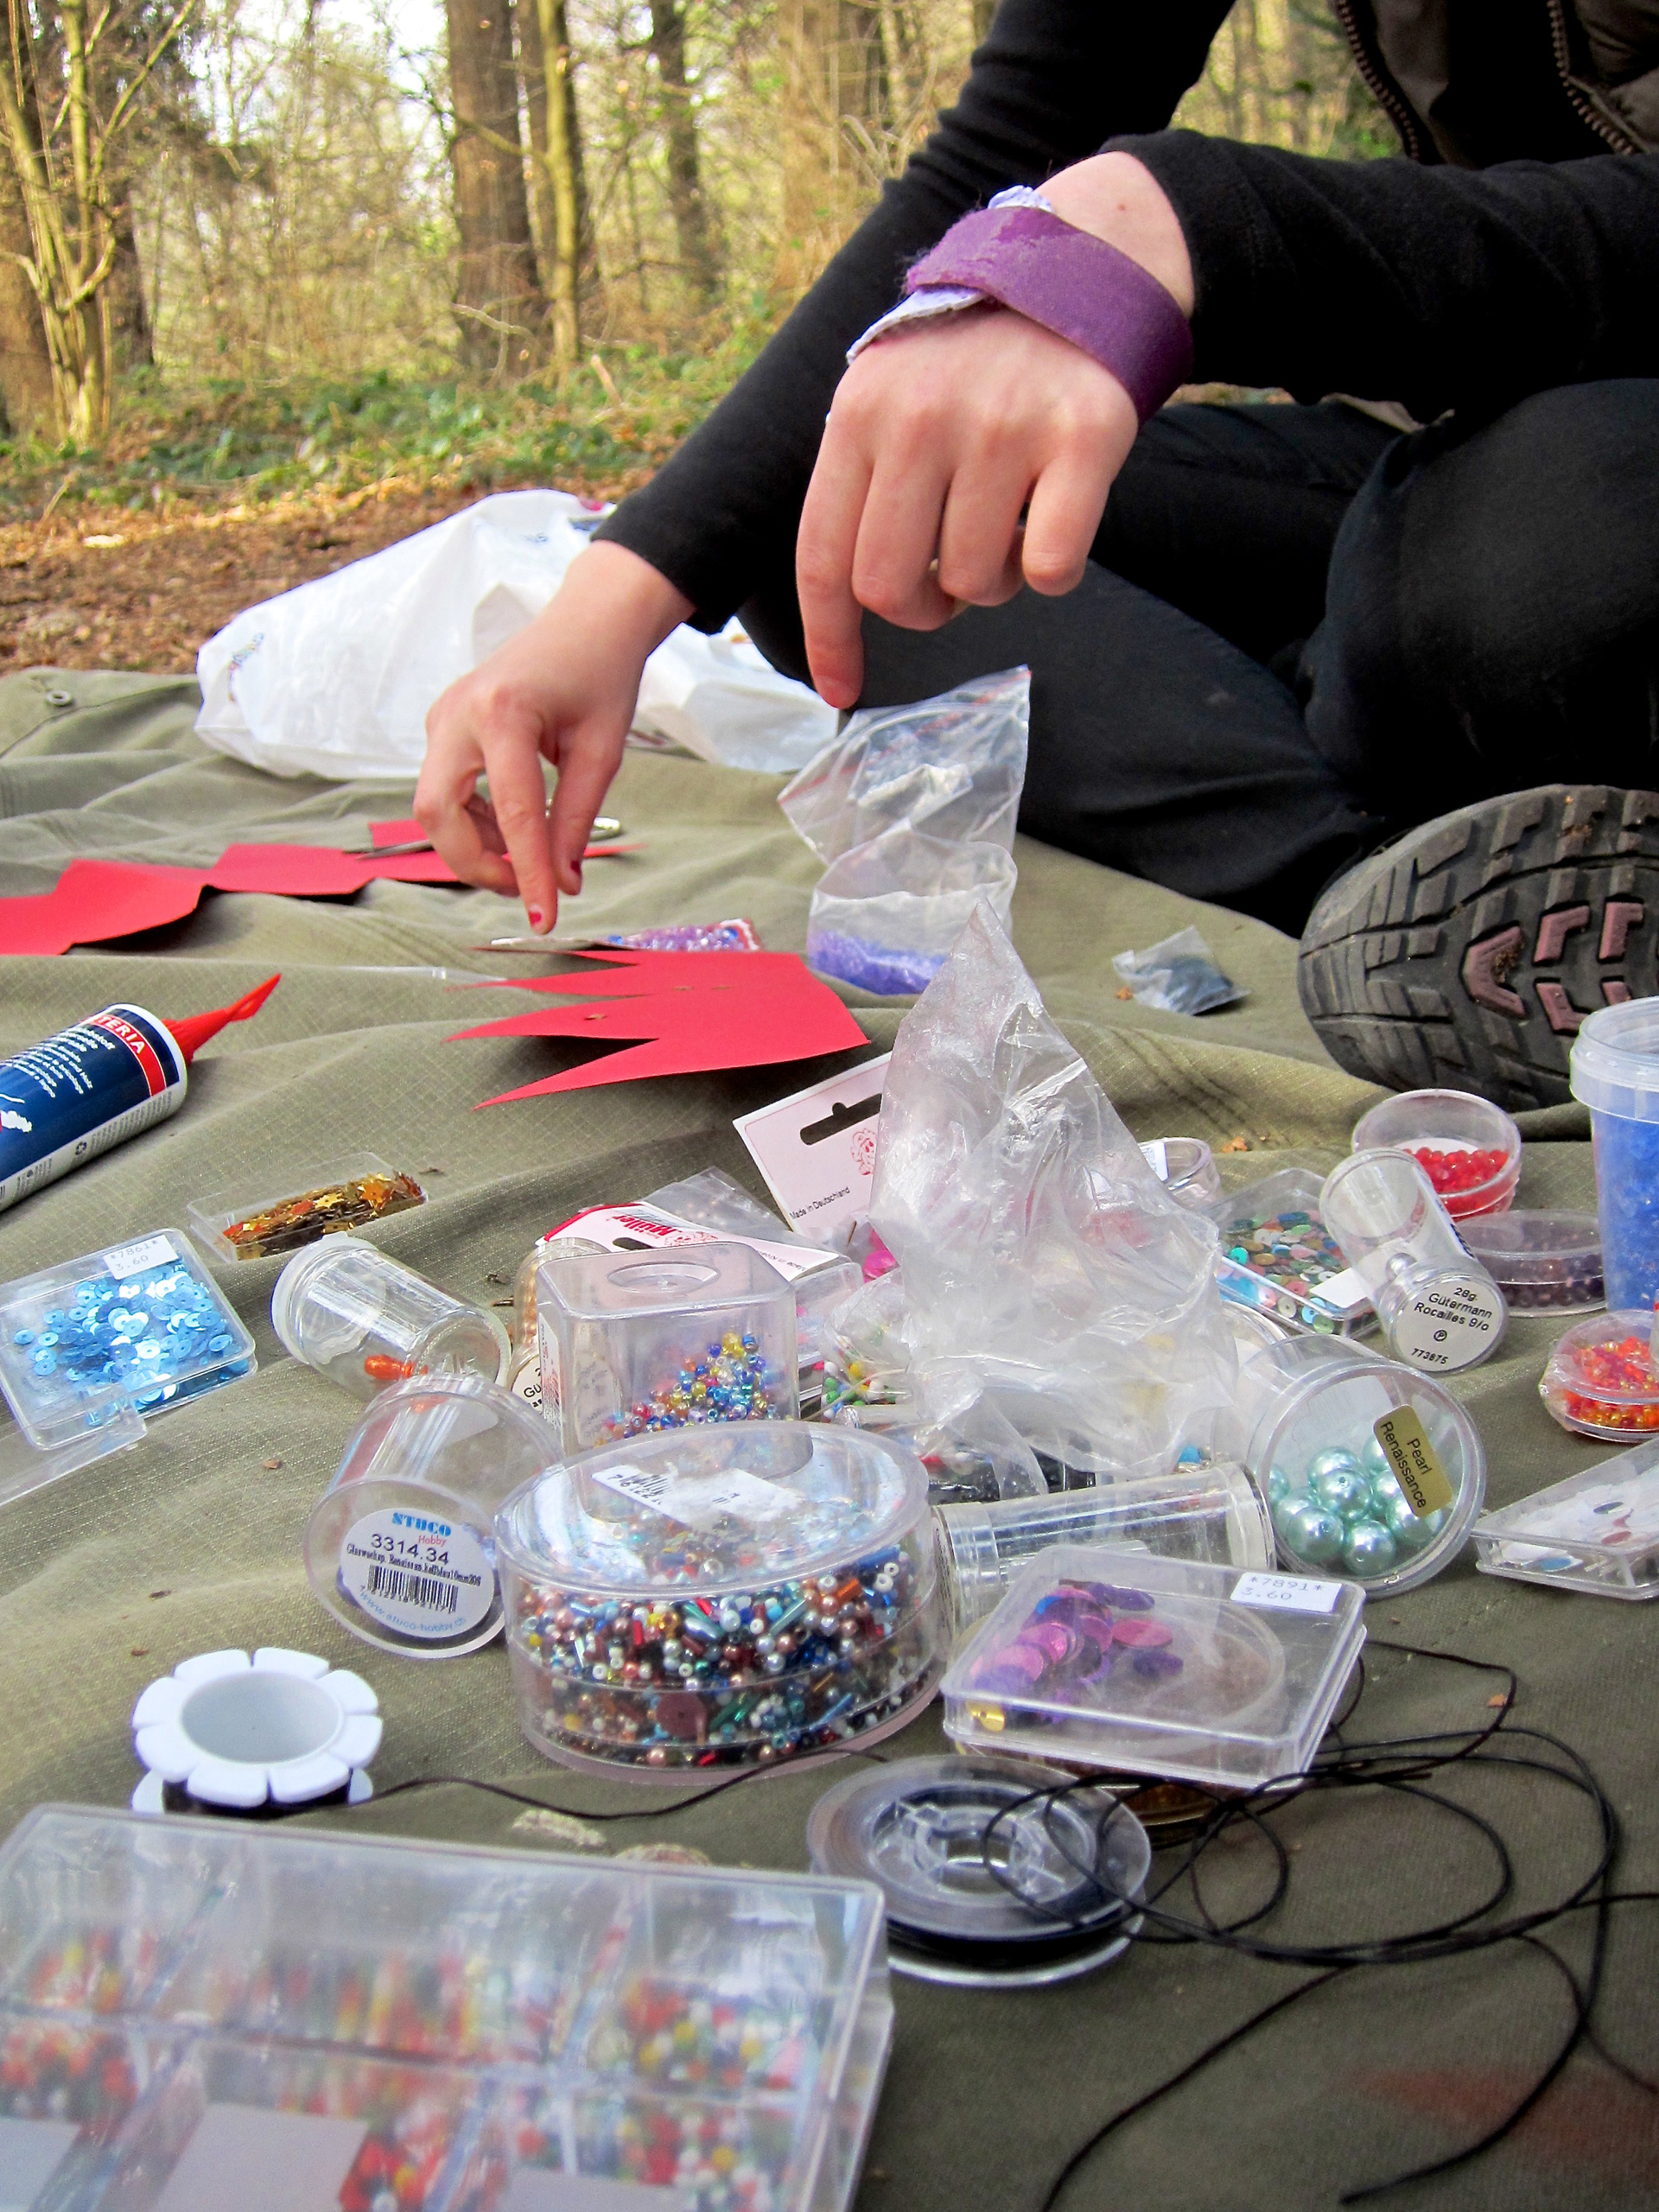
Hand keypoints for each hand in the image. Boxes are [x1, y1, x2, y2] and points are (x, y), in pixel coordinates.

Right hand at [415, 541, 690, 932]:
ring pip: (433, 807)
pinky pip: (442, 791)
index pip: (512, 814)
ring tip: (527, 855)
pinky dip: (473, 822)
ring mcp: (442, 718)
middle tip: (525, 889)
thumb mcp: (602, 753)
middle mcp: (458, 712)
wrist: (586, 621)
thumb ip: (577, 821)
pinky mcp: (443, 727)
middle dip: (475, 864)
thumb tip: (562, 885)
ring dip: (475, 845)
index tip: (543, 919)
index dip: (526, 874)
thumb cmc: (602, 676)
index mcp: (503, 712)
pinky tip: (511, 828)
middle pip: (438, 813)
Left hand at [796, 152, 1192, 706]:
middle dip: (921, 609)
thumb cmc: (972, 361)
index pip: (825, 556)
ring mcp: (1004, 426)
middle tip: (949, 584)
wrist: (1076, 269)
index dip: (831, 637)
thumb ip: (863, 482)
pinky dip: (1054, 570)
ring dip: (995, 582)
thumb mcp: (890, 396)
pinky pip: (1052, 568)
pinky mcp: (1083, 436)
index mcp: (861, 414)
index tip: (839, 688)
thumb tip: (849, 600)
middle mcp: (923, 420)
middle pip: (893, 588)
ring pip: (977, 585)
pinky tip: (1056, 522)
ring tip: (1009, 526)